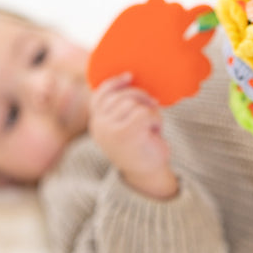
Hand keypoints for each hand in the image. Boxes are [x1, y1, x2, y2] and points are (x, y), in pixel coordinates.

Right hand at [89, 73, 178, 199]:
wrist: (149, 175)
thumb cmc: (141, 149)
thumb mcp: (126, 127)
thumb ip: (121, 109)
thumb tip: (131, 80)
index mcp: (97, 124)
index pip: (100, 97)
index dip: (114, 83)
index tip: (129, 76)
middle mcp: (99, 126)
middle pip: (121, 96)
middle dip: (141, 97)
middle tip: (154, 106)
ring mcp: (111, 129)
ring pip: (134, 103)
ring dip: (150, 111)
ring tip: (152, 127)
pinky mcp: (126, 132)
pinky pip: (145, 112)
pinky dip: (155, 119)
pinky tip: (155, 131)